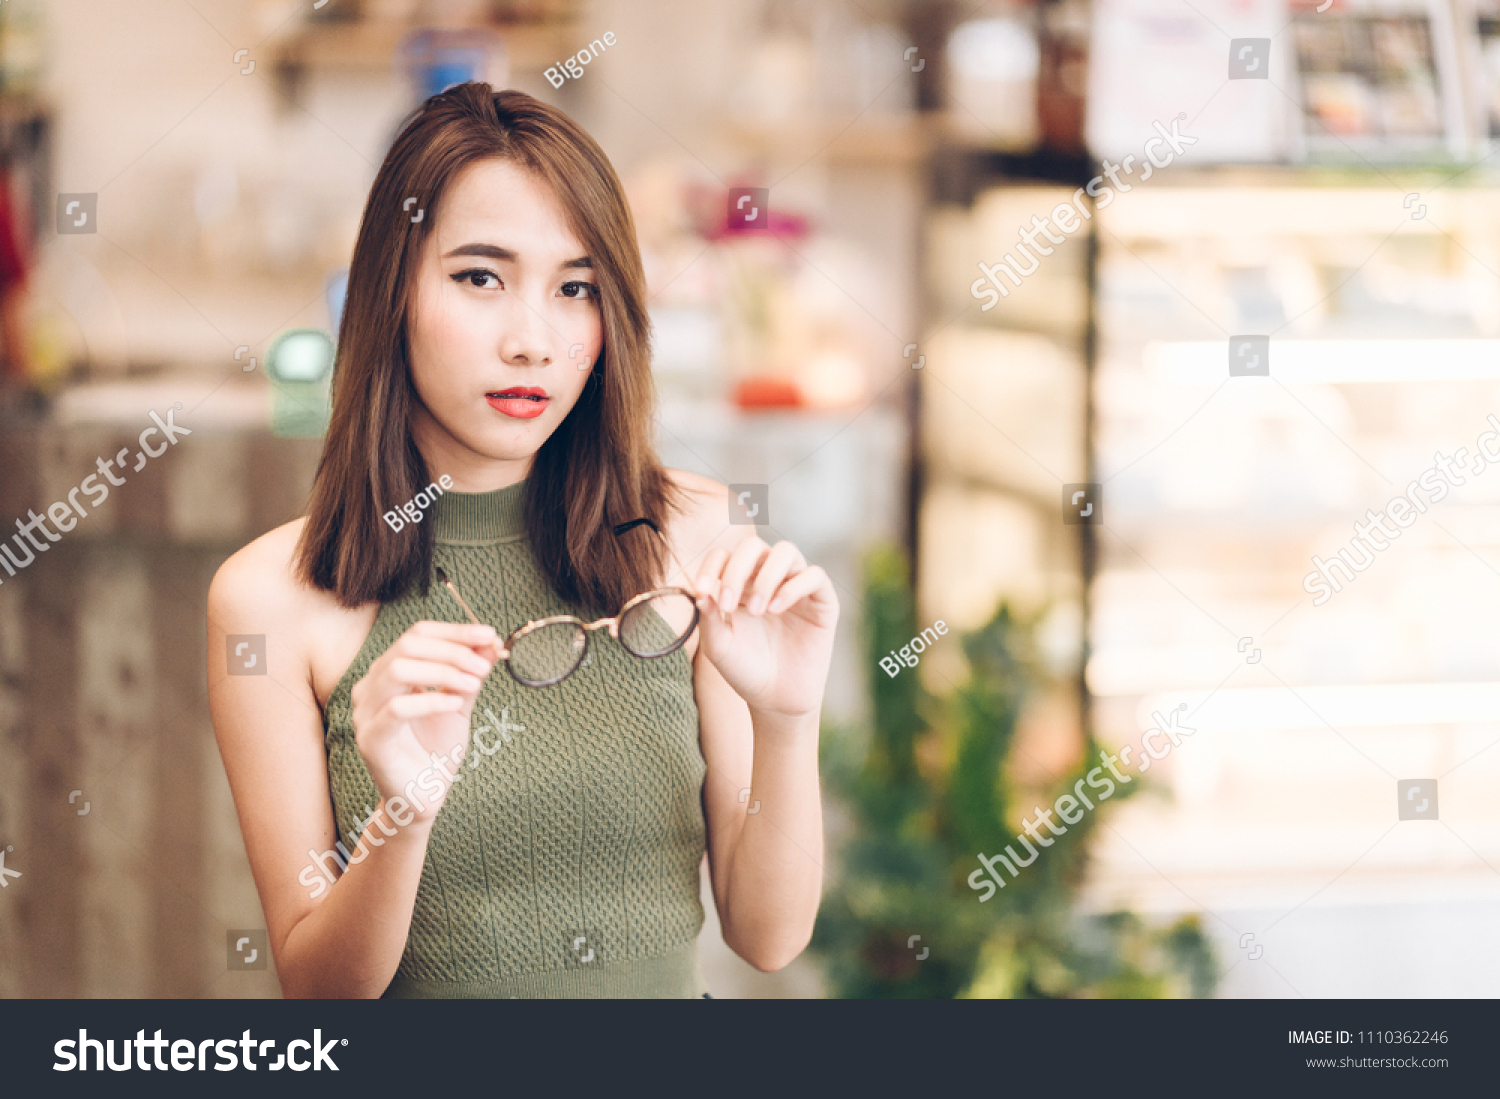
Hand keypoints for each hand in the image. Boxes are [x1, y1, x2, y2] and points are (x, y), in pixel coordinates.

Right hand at [348, 621, 500, 821]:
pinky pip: (397, 709)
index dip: (454, 631)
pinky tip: (456, 704)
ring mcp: (366, 712)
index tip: (490, 635)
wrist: (425, 795)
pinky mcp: (370, 739)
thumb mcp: (460, 703)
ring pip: (398, 670)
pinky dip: (431, 701)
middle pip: (407, 646)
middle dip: (452, 650)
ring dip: (444, 671)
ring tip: (475, 684)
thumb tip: (491, 642)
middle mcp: (372, 687)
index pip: (417, 634)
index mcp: (389, 672)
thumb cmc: (438, 748)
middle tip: (484, 665)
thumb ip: (471, 673)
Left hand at [692, 536, 838, 719]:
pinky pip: (814, 576)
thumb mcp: (719, 646)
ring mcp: (795, 586)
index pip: (724, 555)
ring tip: (756, 610)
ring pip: (786, 551)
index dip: (711, 566)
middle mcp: (767, 578)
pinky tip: (776, 610)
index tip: (702, 589)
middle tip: (728, 602)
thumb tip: (700, 590)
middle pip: (753, 546)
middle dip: (737, 568)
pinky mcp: (822, 601)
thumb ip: (708, 617)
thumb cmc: (745, 670)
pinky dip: (793, 587)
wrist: (776, 700)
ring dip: (767, 575)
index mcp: (739, 583)